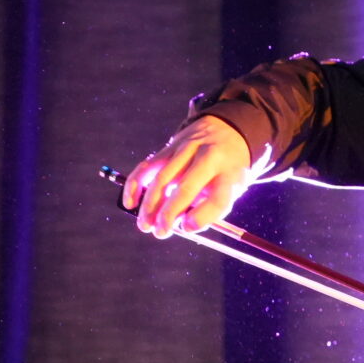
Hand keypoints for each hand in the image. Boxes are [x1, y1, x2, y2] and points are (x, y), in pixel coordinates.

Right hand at [122, 114, 254, 236]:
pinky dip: (135, 184)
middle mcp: (209, 159)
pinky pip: (148, 166)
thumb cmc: (227, 168)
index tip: (187, 229)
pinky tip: (130, 201)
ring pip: (163, 178)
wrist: (226, 129)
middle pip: (186, 188)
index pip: (218, 198)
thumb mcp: (233, 187)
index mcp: (230, 173)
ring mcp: (187, 150)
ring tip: (145, 225)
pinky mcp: (170, 146)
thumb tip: (183, 226)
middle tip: (160, 233)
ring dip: (150, 205)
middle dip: (169, 214)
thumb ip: (211, 207)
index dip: (201, 217)